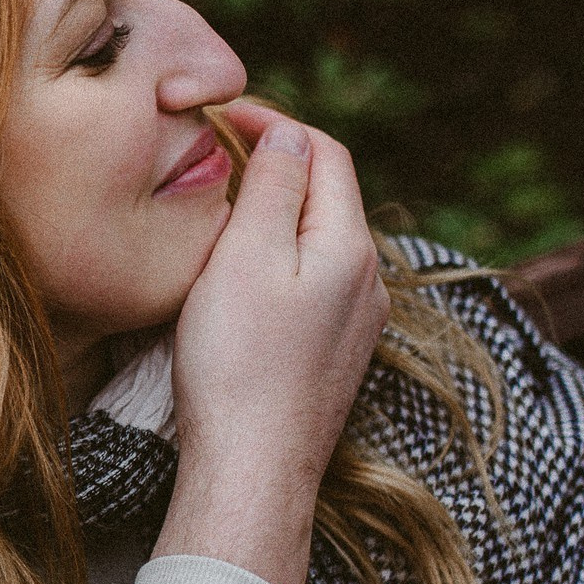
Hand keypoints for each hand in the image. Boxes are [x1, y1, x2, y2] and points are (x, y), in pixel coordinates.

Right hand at [155, 106, 388, 583]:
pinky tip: (242, 275)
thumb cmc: (239, 364)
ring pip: (320, 240)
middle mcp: (367, 280)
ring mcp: (355, 322)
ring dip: (278, 211)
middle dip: (277, 163)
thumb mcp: (247, 255)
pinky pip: (314, 283)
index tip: (221, 114)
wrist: (251, 470)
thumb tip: (288, 132)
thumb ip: (273, 185)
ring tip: (224, 205)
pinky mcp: (334, 357)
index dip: (275, 121)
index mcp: (349, 245)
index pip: (325, 152)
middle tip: (216, 152)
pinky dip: (280, 257)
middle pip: (328, 194)